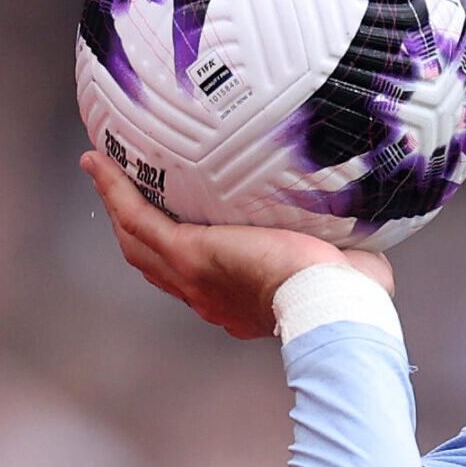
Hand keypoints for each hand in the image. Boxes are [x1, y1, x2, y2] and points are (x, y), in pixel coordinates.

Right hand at [82, 152, 393, 338]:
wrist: (334, 305)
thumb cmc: (352, 299)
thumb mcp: (346, 273)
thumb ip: (347, 253)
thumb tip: (367, 233)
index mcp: (243, 302)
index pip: (204, 280)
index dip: (187, 259)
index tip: (188, 237)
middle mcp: (209, 295)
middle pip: (155, 263)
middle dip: (136, 232)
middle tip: (122, 198)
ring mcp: (192, 276)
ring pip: (136, 240)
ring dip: (116, 206)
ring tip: (100, 171)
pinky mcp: (187, 253)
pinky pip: (137, 216)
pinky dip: (114, 190)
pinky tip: (99, 162)